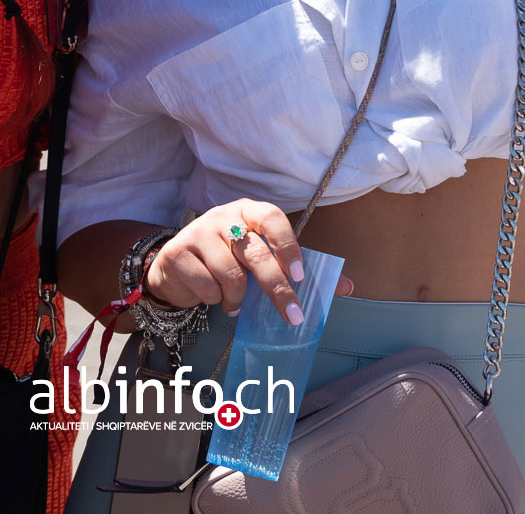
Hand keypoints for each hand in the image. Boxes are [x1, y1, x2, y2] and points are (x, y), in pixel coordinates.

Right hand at [145, 201, 354, 324]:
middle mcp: (223, 216)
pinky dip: (216, 300)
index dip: (288, 245)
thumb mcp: (262, 260)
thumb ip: (301, 271)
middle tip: (293, 315)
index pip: (272, 217)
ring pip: (230, 275)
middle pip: (255, 252)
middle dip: (277, 288)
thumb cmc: (229, 260)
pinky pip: (206, 286)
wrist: (177, 267)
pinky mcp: (177, 253)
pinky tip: (215, 298)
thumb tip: (348, 287)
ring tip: (236, 303)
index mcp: (249, 210)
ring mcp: (198, 232)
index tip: (301, 275)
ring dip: (238, 298)